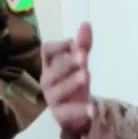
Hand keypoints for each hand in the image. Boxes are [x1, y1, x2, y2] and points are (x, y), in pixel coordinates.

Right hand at [41, 21, 94, 137]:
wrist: (78, 112)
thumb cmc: (74, 82)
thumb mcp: (80, 64)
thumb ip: (83, 46)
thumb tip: (86, 23)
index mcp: (50, 65)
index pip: (46, 52)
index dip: (57, 46)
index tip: (72, 43)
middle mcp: (47, 80)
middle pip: (51, 71)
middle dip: (66, 63)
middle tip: (84, 57)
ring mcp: (52, 98)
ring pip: (56, 90)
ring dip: (71, 82)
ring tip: (86, 75)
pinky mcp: (60, 115)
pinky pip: (66, 112)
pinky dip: (79, 110)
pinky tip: (92, 109)